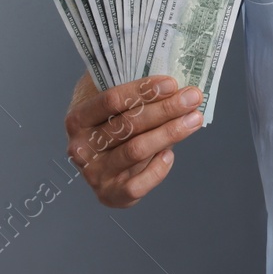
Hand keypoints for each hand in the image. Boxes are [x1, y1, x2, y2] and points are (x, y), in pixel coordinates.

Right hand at [63, 73, 204, 208]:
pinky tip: (170, 154)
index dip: (143, 90)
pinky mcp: (109, 195)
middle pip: (128, 125)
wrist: (100, 160)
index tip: (172, 83)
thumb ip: (130, 87)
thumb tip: (170, 78)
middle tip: (192, 97)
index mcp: (77, 118)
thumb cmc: (111, 122)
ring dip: (170, 133)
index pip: (110, 100)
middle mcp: (81, 147)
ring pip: (136, 151)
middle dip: (165, 109)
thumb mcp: (111, 98)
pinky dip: (157, 170)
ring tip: (194, 119)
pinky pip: (137, 186)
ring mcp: (93, 174)